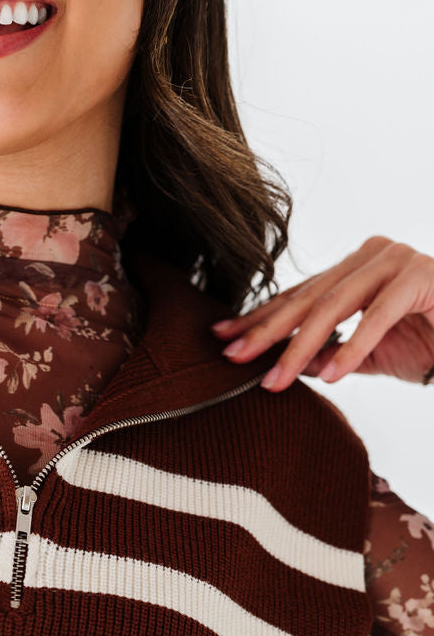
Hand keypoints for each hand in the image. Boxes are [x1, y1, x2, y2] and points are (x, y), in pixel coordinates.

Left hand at [210, 236, 433, 390]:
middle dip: (267, 331)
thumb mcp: (365, 355)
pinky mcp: (420, 277)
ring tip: (275, 380)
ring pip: (335, 306)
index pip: (299, 295)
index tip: (223, 340)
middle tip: (233, 358)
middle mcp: (372, 255)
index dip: (261, 319)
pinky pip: (378, 317)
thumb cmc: (426, 344)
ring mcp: (397, 261)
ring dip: (300, 347)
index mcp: (355, 268)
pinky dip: (353, 348)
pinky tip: (331, 376)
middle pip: (308, 298)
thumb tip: (284, 366)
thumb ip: (326, 354)